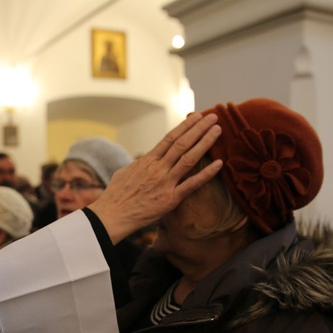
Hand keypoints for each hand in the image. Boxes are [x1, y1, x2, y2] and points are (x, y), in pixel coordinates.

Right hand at [88, 112, 221, 243]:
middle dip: (199, 128)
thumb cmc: (116, 196)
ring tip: (218, 131)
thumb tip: (144, 160)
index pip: (170, 138)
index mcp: (147, 161)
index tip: (197, 116)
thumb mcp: (125, 173)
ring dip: (205, 143)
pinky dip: (206, 173)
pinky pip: (192, 184)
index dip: (185, 126)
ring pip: (189, 158)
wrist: (112, 216)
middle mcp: (158, 168)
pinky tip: (219, 164)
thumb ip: (139, 165)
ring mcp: (165, 182)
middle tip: (214, 117)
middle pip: (182, 143)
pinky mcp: (170, 199)